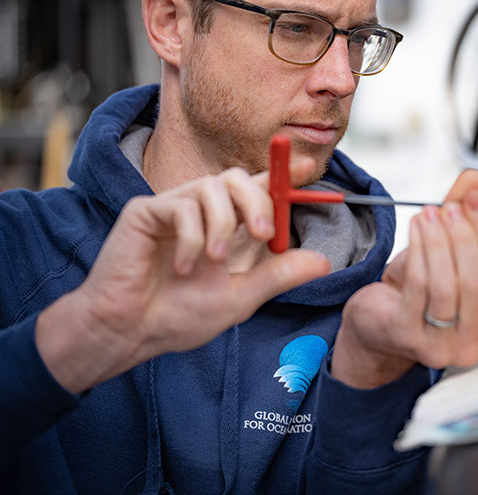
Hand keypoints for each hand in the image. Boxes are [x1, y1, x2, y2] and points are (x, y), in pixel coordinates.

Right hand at [36, 163, 329, 393]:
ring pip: (213, 187)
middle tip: (265, 234)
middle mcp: (202, 210)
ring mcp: (174, 207)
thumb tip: (325, 262)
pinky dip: (192, 238)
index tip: (309, 168)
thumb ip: (279, 275)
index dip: (283, 175)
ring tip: (216, 261)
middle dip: (259, 201)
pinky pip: (182, 206)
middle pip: (238, 178)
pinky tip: (185, 267)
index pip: (258, 189)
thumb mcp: (241, 296)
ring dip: (224, 225)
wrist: (130, 332)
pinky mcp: (146, 211)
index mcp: (226, 226)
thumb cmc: (180, 315)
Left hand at [331, 171, 477, 387]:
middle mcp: (471, 343)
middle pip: (476, 282)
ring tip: (428, 213)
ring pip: (447, 286)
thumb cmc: (415, 293)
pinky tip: (415, 228)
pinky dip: (419, 251)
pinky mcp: (406, 336)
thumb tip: (474, 179)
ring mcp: (439, 346)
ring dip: (438, 242)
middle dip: (464, 238)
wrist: (375, 325)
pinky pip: (418, 288)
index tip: (476, 197)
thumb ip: (462, 216)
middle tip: (451, 206)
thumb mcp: (444, 252)